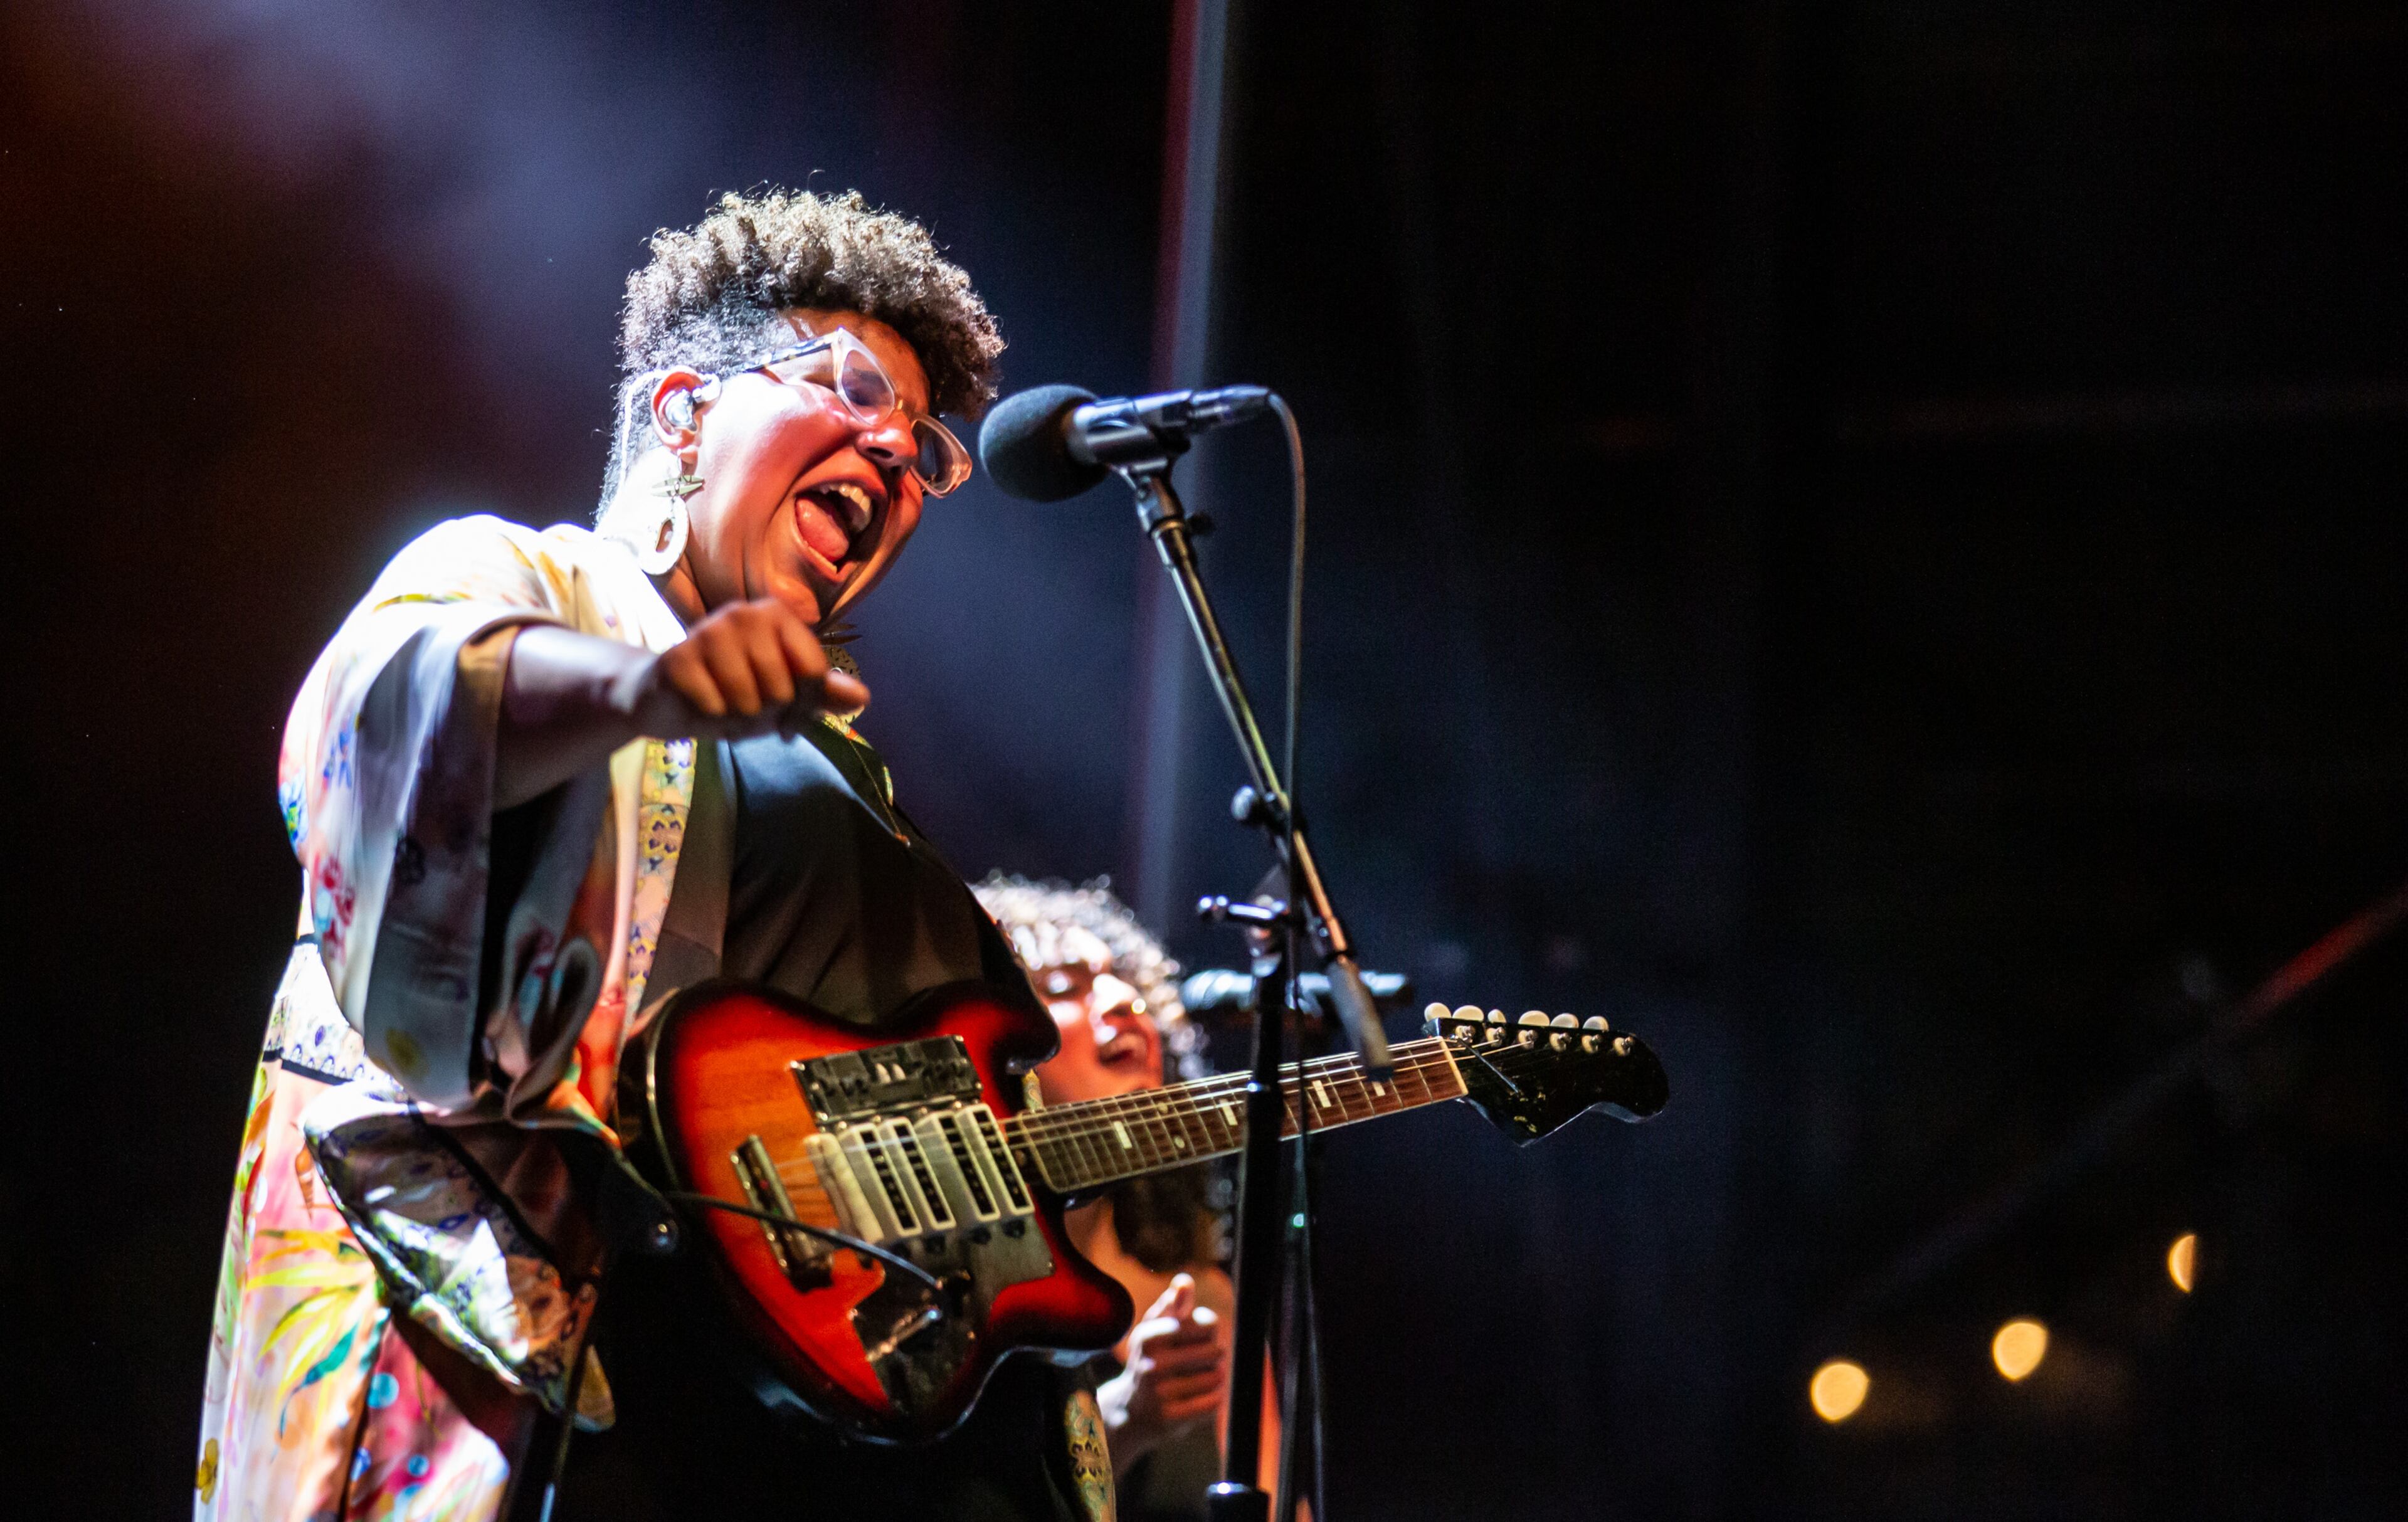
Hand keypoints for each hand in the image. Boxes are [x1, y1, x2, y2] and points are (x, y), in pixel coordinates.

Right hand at [493, 604, 869, 808]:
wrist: (663, 696)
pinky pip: (714, 710)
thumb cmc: (731, 690)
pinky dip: (710, 722)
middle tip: (746, 710)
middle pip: (782, 692)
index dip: (804, 707)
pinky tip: (700, 709)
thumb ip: (820, 694)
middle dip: (767, 717)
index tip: (787, 714)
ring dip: (738, 721)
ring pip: (749, 703)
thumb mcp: (782, 694)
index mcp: (776, 614)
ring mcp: (707, 632)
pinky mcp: (676, 659)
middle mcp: (743, 613)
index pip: (814, 673)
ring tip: (723, 708)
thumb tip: (862, 698)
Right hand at [1097, 1274, 1227, 1465]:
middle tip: (1199, 1360)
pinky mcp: (1172, 1418)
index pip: (1208, 1324)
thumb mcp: (1154, 1329)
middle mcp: (1153, 1364)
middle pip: (1216, 1350)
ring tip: (1199, 1378)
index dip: (1210, 1329)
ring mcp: (1162, 1394)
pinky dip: (1213, 1398)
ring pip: (1217, 1377)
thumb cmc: (1150, 1360)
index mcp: (1149, 1336)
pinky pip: (1213, 1402)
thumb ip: (1173, 1304)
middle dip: (1214, 1354)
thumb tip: (1184, 1281)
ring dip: (1214, 1377)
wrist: (1130, 1410)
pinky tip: (1199, 1396)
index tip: (1197, 1336)